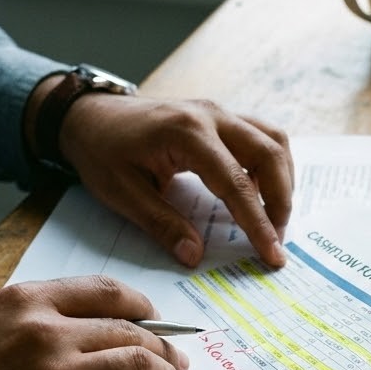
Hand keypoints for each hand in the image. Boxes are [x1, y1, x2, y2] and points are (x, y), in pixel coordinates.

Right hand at [0, 276, 189, 369]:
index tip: (156, 320)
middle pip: (132, 331)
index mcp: (26, 303)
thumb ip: (33, 321)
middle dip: (165, 348)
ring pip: (139, 367)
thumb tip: (87, 330)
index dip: (143, 308)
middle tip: (177, 363)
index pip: (106, 292)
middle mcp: (45, 333)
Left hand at [60, 92, 294, 268]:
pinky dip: (271, 165)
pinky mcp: (221, 118)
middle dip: (281, 202)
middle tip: (276, 239)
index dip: (258, 223)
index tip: (273, 254)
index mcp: (186, 134)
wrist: (88, 114)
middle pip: (269, 155)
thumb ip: (161, 224)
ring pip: (274, 141)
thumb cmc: (101, 150)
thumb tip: (194, 256)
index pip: (236, 183)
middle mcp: (211, 116)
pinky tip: (259, 192)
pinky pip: (263, 136)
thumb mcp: (121, 193)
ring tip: (273, 217)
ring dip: (282, 180)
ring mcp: (219, 113)